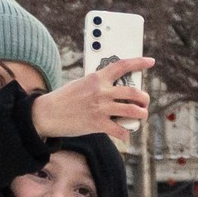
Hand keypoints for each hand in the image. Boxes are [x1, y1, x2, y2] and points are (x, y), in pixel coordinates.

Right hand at [29, 57, 153, 140]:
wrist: (47, 114)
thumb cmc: (63, 99)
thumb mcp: (80, 84)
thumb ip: (97, 84)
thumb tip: (113, 88)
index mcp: (97, 78)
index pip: (122, 66)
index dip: (139, 62)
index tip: (150, 62)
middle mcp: (101, 92)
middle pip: (133, 93)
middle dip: (144, 98)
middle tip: (145, 102)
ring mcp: (101, 108)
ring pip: (132, 111)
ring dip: (141, 114)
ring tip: (142, 115)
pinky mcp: (97, 124)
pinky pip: (119, 130)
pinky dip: (125, 133)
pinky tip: (125, 134)